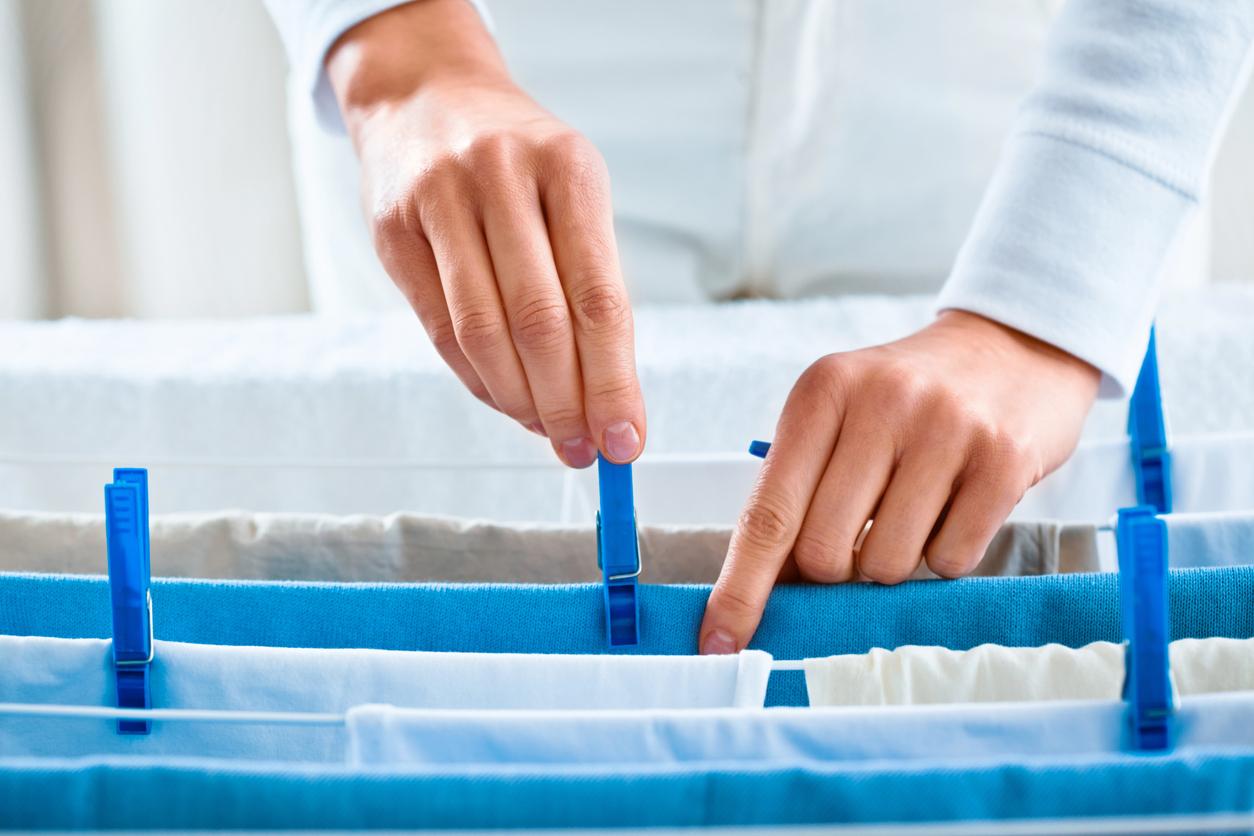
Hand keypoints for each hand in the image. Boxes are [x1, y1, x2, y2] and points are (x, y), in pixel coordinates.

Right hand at [327, 0, 644, 467]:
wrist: (426, 94)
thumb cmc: (517, 160)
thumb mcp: (573, 193)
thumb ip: (591, 285)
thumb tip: (607, 397)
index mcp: (567, 168)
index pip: (599, 298)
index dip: (613, 381)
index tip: (627, 437)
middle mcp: (501, 177)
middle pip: (540, 322)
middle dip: (567, 403)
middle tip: (584, 448)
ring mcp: (439, 200)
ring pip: (483, 332)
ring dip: (519, 401)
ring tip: (547, 431)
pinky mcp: (392, 229)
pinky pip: (439, 328)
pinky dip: (477, 379)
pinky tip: (504, 400)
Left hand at [699, 311, 1100, 653]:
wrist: (1013, 351)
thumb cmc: (908, 401)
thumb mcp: (841, 418)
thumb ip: (798, 491)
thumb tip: (765, 590)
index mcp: (823, 391)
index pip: (767, 511)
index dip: (741, 586)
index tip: (718, 641)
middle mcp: (881, 402)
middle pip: (824, 552)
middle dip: (834, 569)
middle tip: (859, 535)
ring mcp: (947, 428)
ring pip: (886, 563)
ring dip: (892, 562)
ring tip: (914, 510)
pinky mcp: (1003, 459)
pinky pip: (951, 560)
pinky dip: (945, 555)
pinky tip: (956, 507)